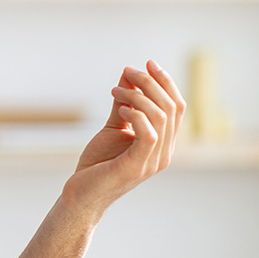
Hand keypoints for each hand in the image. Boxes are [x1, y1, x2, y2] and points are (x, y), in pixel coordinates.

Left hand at [64, 60, 185, 218]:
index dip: (166, 82)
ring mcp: (153, 161)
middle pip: (171, 107)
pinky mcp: (137, 166)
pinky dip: (136, 115)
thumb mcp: (113, 126)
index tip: (148, 63)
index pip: (177, 107)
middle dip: (151, 83)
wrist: (81, 194)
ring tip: (116, 90)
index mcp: (163, 142)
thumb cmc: (97, 163)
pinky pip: (149, 134)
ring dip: (139, 95)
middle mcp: (164, 152)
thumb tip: (128, 74)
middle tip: (128, 71)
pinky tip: (120, 110)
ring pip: (161, 117)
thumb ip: (123, 103)